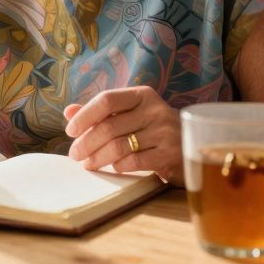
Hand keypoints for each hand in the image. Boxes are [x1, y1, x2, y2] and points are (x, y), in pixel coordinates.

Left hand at [64, 86, 181, 182]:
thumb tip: (68, 112)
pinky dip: (118, 166)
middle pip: (110, 126)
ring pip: (119, 146)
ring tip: (88, 164)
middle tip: (75, 155)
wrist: (195, 146)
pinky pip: (134, 162)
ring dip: (98, 158)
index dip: (85, 115)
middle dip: (86, 143)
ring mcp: (164, 133)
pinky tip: (113, 168)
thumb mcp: (131, 114)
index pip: (107, 100)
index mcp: (143, 95)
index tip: (70, 131)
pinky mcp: (170, 155)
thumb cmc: (154, 129)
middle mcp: (155, 110)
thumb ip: (101, 113)